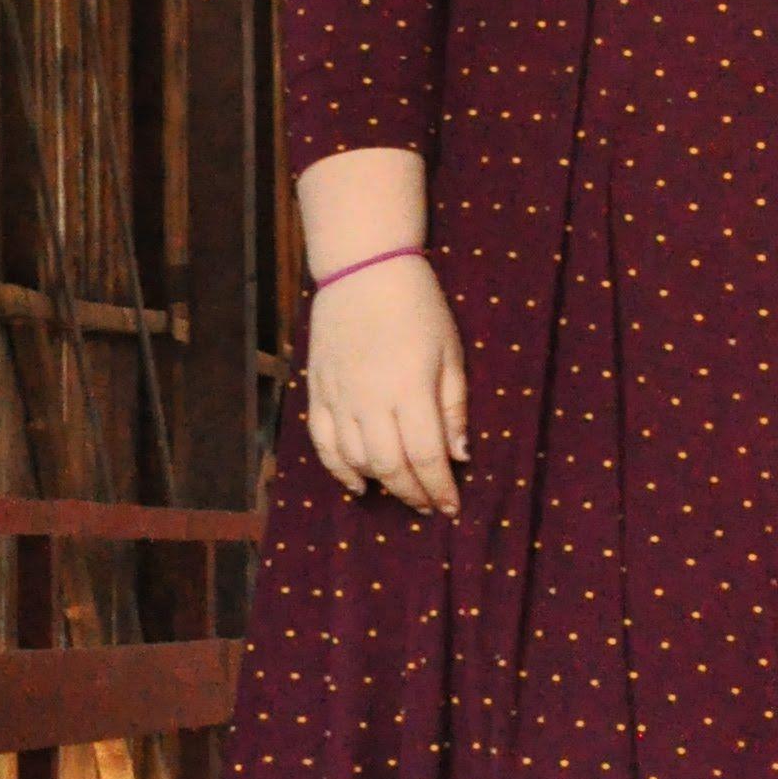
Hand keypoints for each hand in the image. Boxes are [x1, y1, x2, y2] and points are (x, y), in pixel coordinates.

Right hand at [302, 256, 469, 515]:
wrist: (364, 270)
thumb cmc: (418, 308)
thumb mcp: (450, 353)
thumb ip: (454, 407)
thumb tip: (459, 456)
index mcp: (410, 389)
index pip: (427, 457)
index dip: (440, 489)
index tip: (452, 508)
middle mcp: (371, 399)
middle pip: (391, 467)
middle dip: (413, 494)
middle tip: (430, 505)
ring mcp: (339, 397)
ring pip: (356, 460)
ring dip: (381, 484)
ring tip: (403, 492)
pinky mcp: (318, 391)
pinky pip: (323, 443)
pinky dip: (339, 471)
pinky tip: (358, 485)